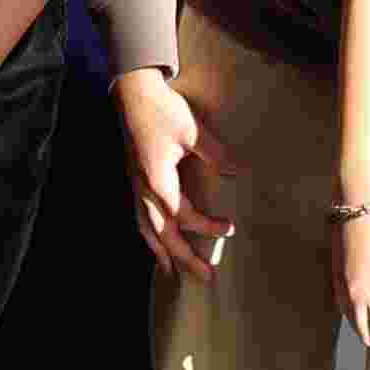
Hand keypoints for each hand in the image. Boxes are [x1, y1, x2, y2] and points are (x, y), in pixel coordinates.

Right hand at [115, 67, 231, 279]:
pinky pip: (140, 217)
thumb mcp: (192, 130)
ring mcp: (136, 185)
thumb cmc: (162, 110)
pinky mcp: (134, 179)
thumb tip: (237, 172)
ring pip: (147, 229)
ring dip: (161, 253)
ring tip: (172, 273)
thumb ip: (215, 154)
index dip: (207, 228)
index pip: (184, 216)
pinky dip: (149, 235)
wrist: (132, 91)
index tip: (229, 229)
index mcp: (158, 181)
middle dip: (183, 259)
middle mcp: (143, 189)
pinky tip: (155, 239)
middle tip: (205, 278)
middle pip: (163, 234)